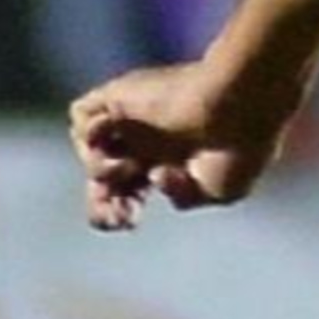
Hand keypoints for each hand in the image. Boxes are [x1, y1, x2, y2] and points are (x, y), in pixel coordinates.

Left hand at [68, 61, 302, 231]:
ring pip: (89, 149)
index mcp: (171, 162)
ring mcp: (132, 119)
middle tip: (120, 211)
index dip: (121, 210)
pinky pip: (80, 114)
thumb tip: (155, 181)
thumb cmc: (238, 150)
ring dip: (98, 167)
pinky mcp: (120, 96)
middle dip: (101, 202)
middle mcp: (147, 140)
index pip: (129, 190)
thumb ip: (186, 197)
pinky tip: (116, 136)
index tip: (131, 221)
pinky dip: (88, 131)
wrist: (237, 108)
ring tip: (130, 166)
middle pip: (103, 177)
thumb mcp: (222, 192)